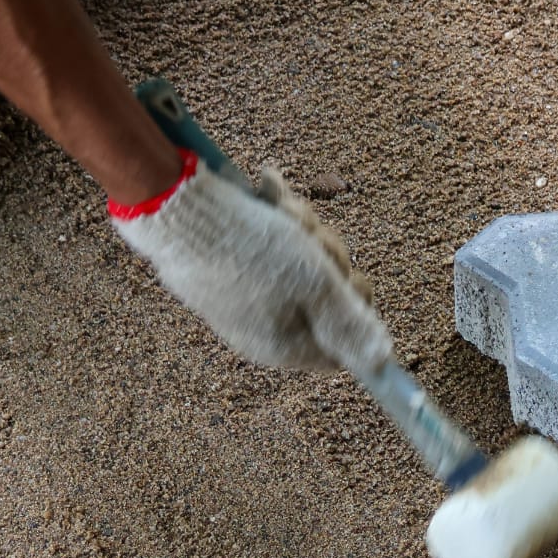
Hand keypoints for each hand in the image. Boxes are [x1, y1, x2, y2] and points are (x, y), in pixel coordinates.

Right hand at [111, 154, 391, 376]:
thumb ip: (351, 324)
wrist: (174, 206)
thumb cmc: (252, 250)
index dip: (356, 308)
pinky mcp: (231, 265)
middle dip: (329, 258)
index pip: (343, 345)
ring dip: (304, 230)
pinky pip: (272, 246)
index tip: (351, 278)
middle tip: (312, 237)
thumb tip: (382, 362)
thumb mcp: (318, 287)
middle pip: (327, 298)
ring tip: (281, 209)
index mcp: (286, 347)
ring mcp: (248, 297)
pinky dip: (276, 219)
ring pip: (304, 264)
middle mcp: (267, 328)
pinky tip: (266, 194)